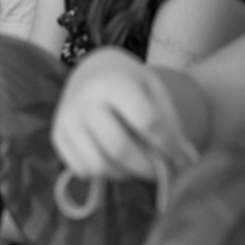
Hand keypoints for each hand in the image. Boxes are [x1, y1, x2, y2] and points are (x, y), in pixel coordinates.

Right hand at [52, 48, 192, 182]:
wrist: (94, 70)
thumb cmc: (130, 83)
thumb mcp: (154, 92)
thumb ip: (171, 125)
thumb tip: (186, 161)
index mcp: (113, 82)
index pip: (147, 123)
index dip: (169, 146)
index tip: (182, 158)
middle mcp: (84, 99)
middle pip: (120, 149)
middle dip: (148, 168)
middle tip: (161, 169)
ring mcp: (67, 118)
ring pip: (99, 166)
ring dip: (125, 174)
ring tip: (136, 163)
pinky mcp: (57, 136)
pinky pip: (83, 170)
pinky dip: (103, 173)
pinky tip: (113, 158)